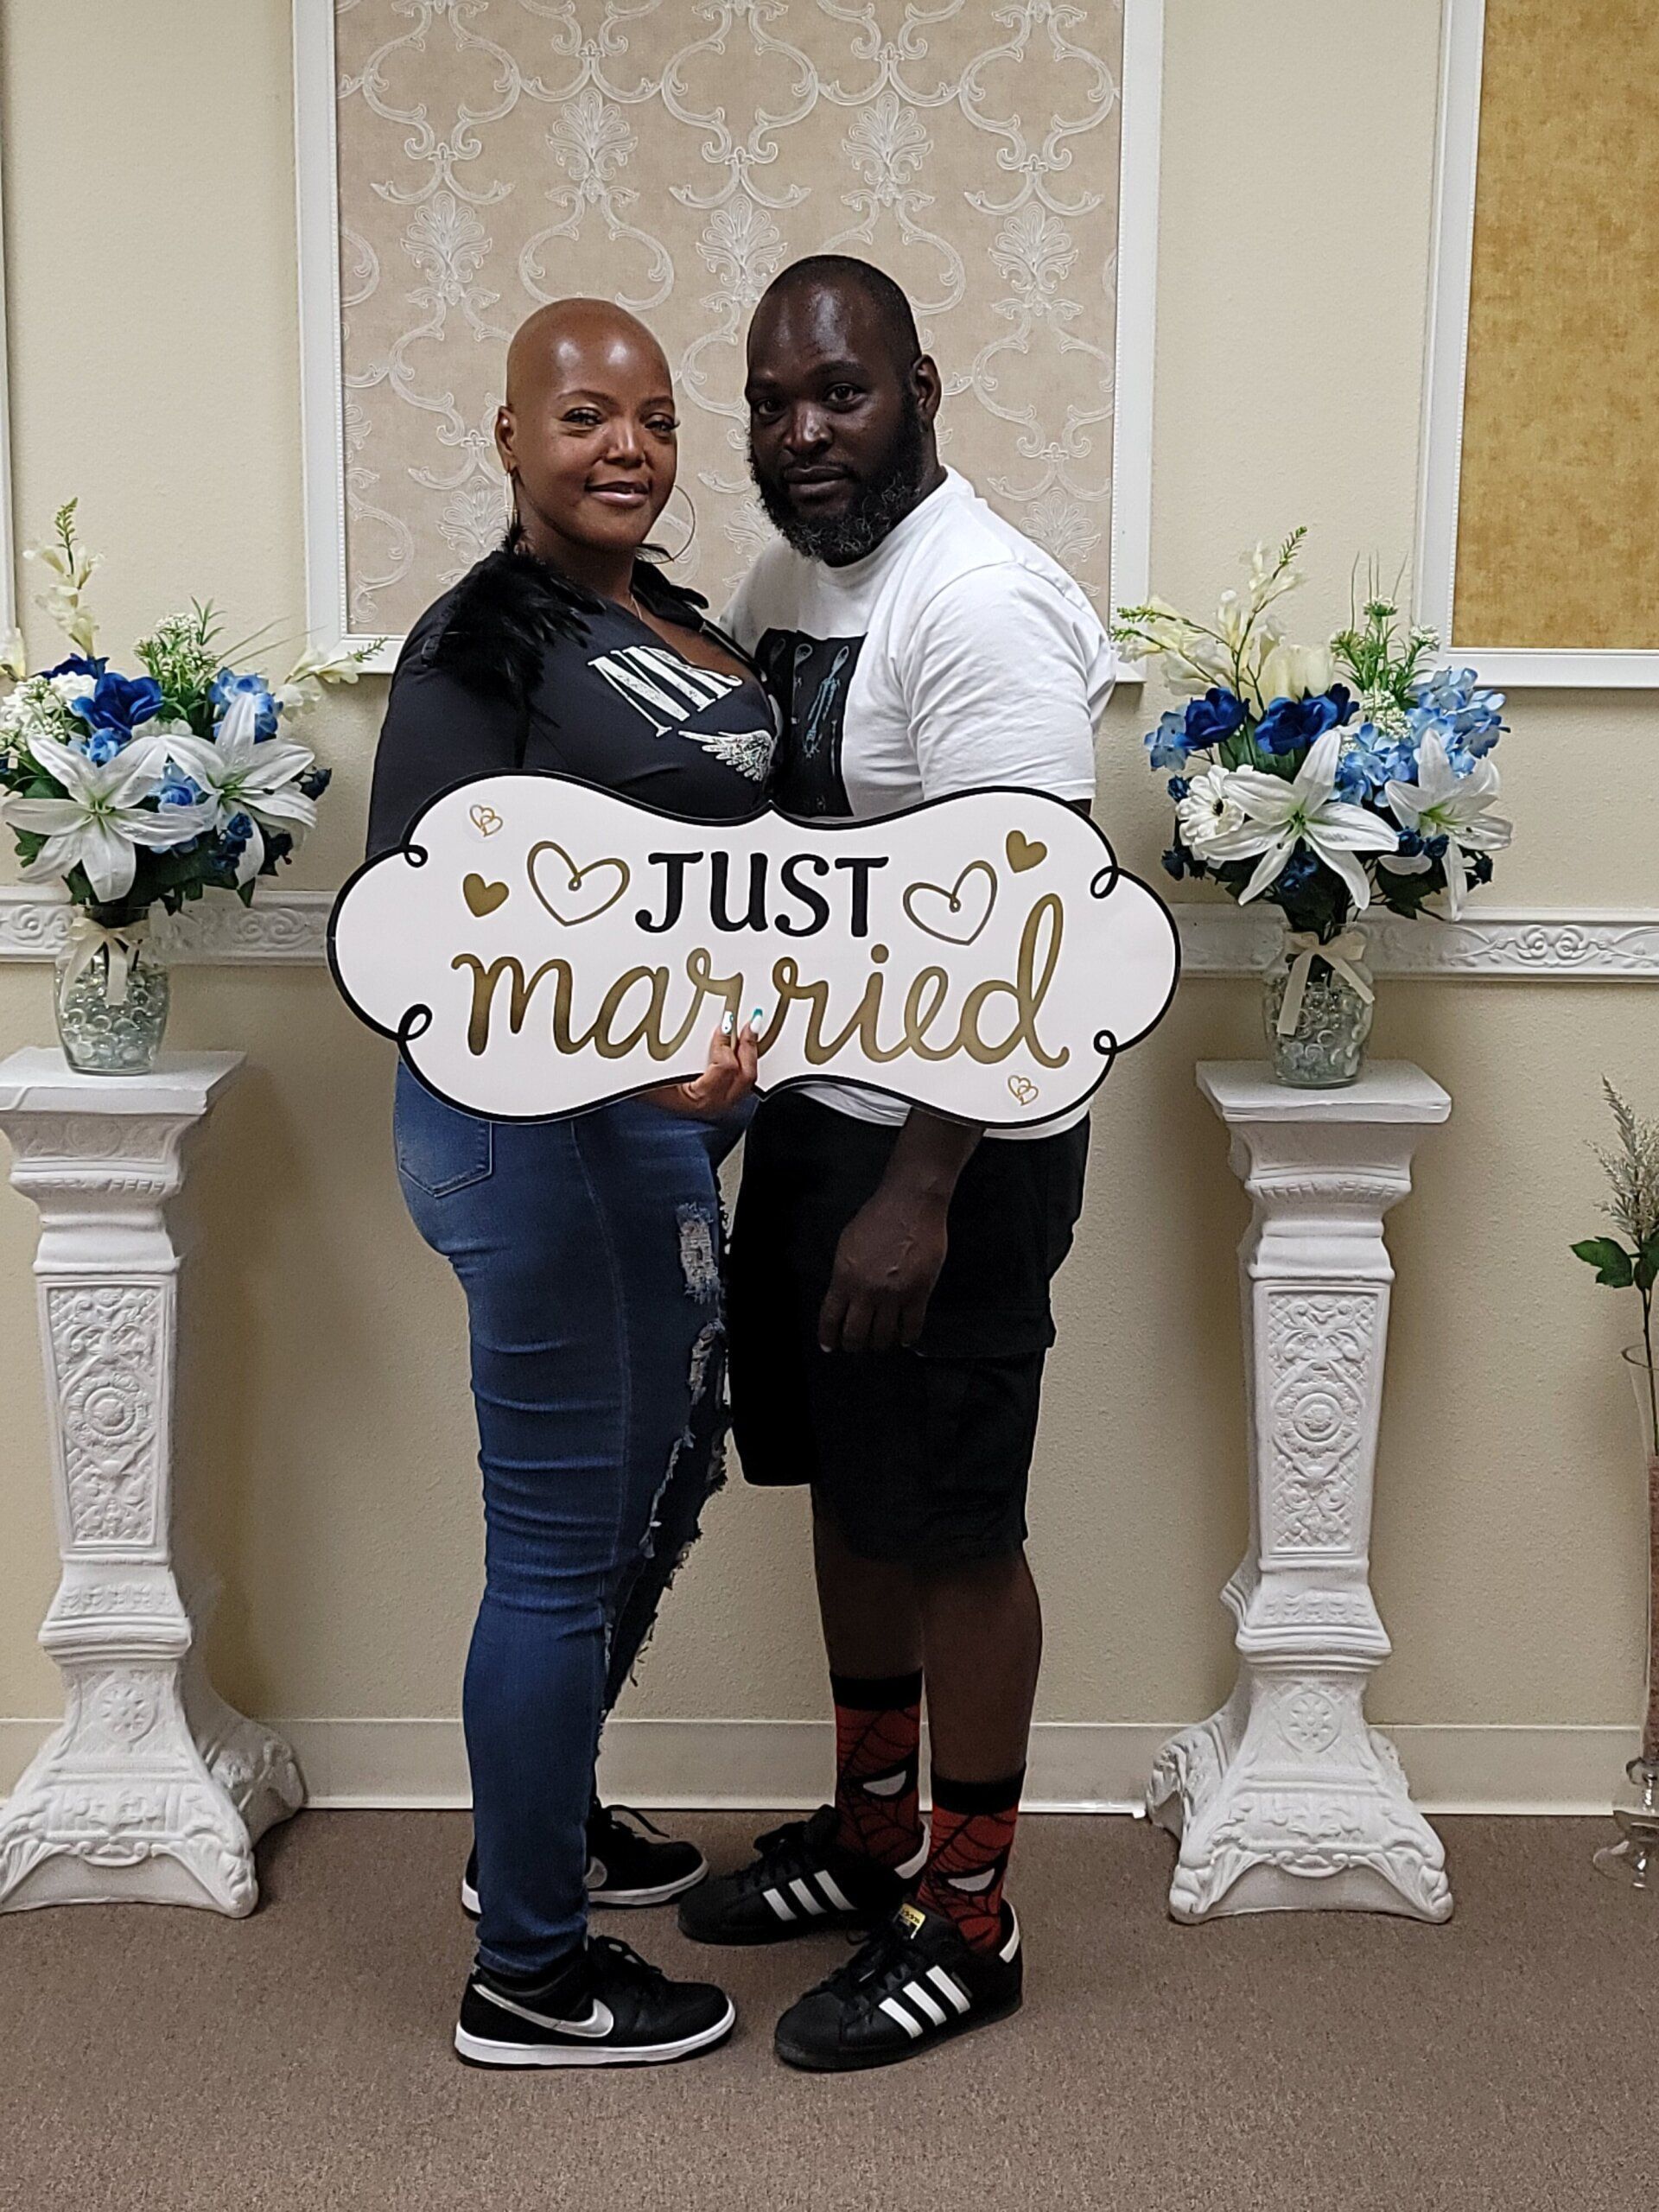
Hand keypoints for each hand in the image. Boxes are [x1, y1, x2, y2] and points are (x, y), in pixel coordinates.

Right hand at [647, 1018, 757, 1119]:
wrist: (639, 1100)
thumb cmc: (644, 1088)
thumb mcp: (655, 1068)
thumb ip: (675, 1049)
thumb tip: (696, 1026)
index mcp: (700, 1098)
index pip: (724, 1067)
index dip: (725, 1043)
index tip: (724, 1025)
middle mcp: (714, 1104)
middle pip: (745, 1075)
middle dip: (748, 1046)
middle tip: (748, 1024)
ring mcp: (721, 1105)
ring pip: (747, 1080)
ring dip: (749, 1054)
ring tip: (748, 1033)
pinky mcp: (722, 1101)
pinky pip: (742, 1082)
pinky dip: (745, 1062)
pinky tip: (743, 1049)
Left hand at [818, 1183, 949, 1354]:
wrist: (910, 1205)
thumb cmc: (879, 1217)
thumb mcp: (847, 1244)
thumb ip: (844, 1273)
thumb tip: (844, 1295)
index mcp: (844, 1277)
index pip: (831, 1318)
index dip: (828, 1337)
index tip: (830, 1346)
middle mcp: (867, 1291)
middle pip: (855, 1333)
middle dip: (854, 1344)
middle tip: (856, 1346)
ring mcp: (894, 1294)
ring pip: (883, 1335)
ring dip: (880, 1343)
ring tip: (881, 1342)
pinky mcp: (919, 1293)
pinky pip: (912, 1326)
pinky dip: (907, 1337)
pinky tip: (905, 1338)